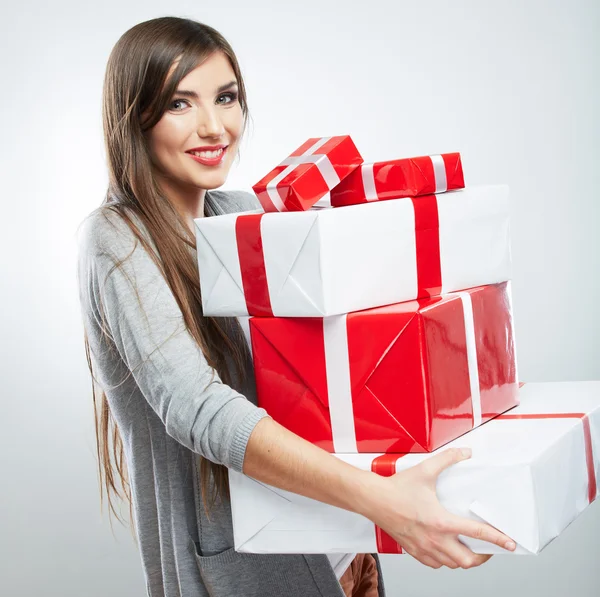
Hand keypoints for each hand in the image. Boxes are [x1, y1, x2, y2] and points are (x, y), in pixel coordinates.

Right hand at [366, 447, 515, 568]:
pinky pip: (435, 565)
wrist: (373, 499)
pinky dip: (445, 561)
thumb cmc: (396, 488)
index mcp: (441, 521)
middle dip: (482, 557)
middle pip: (467, 560)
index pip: (477, 534)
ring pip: (452, 565)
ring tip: (468, 549)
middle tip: (488, 549)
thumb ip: (447, 459)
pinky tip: (446, 551)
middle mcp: (434, 539)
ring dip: (463, 559)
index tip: (509, 543)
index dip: (497, 540)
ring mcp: (423, 548)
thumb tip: (464, 452)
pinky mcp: (413, 550)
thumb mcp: (425, 470)